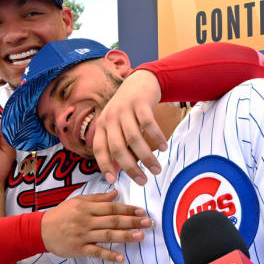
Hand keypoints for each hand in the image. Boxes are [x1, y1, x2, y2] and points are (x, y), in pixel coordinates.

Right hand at [42, 190, 151, 262]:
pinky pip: (96, 252)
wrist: (41, 230)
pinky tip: (121, 258)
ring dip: (125, 236)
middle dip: (132, 221)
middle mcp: (86, 221)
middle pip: (113, 221)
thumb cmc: (61, 214)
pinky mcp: (79, 249)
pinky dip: (109, 255)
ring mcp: (83, 236)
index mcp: (86, 208)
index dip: (127, 209)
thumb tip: (116, 193)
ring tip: (140, 237)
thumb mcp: (78, 202)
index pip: (111, 208)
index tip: (141, 211)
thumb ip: (98, 198)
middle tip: (148, 223)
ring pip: (107, 236)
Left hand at [93, 70, 165, 185]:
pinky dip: (157, 138)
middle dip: (131, 168)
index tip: (113, 181)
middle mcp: (110, 117)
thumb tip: (114, 173)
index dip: (105, 165)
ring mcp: (125, 109)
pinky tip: (164, 148)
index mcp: (102, 125)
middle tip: (143, 181)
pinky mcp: (140, 103)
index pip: (99, 149)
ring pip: (134, 139)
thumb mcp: (116, 126)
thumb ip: (115, 147)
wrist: (139, 82)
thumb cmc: (127, 111)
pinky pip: (149, 124)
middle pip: (118, 148)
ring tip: (157, 170)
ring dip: (147, 157)